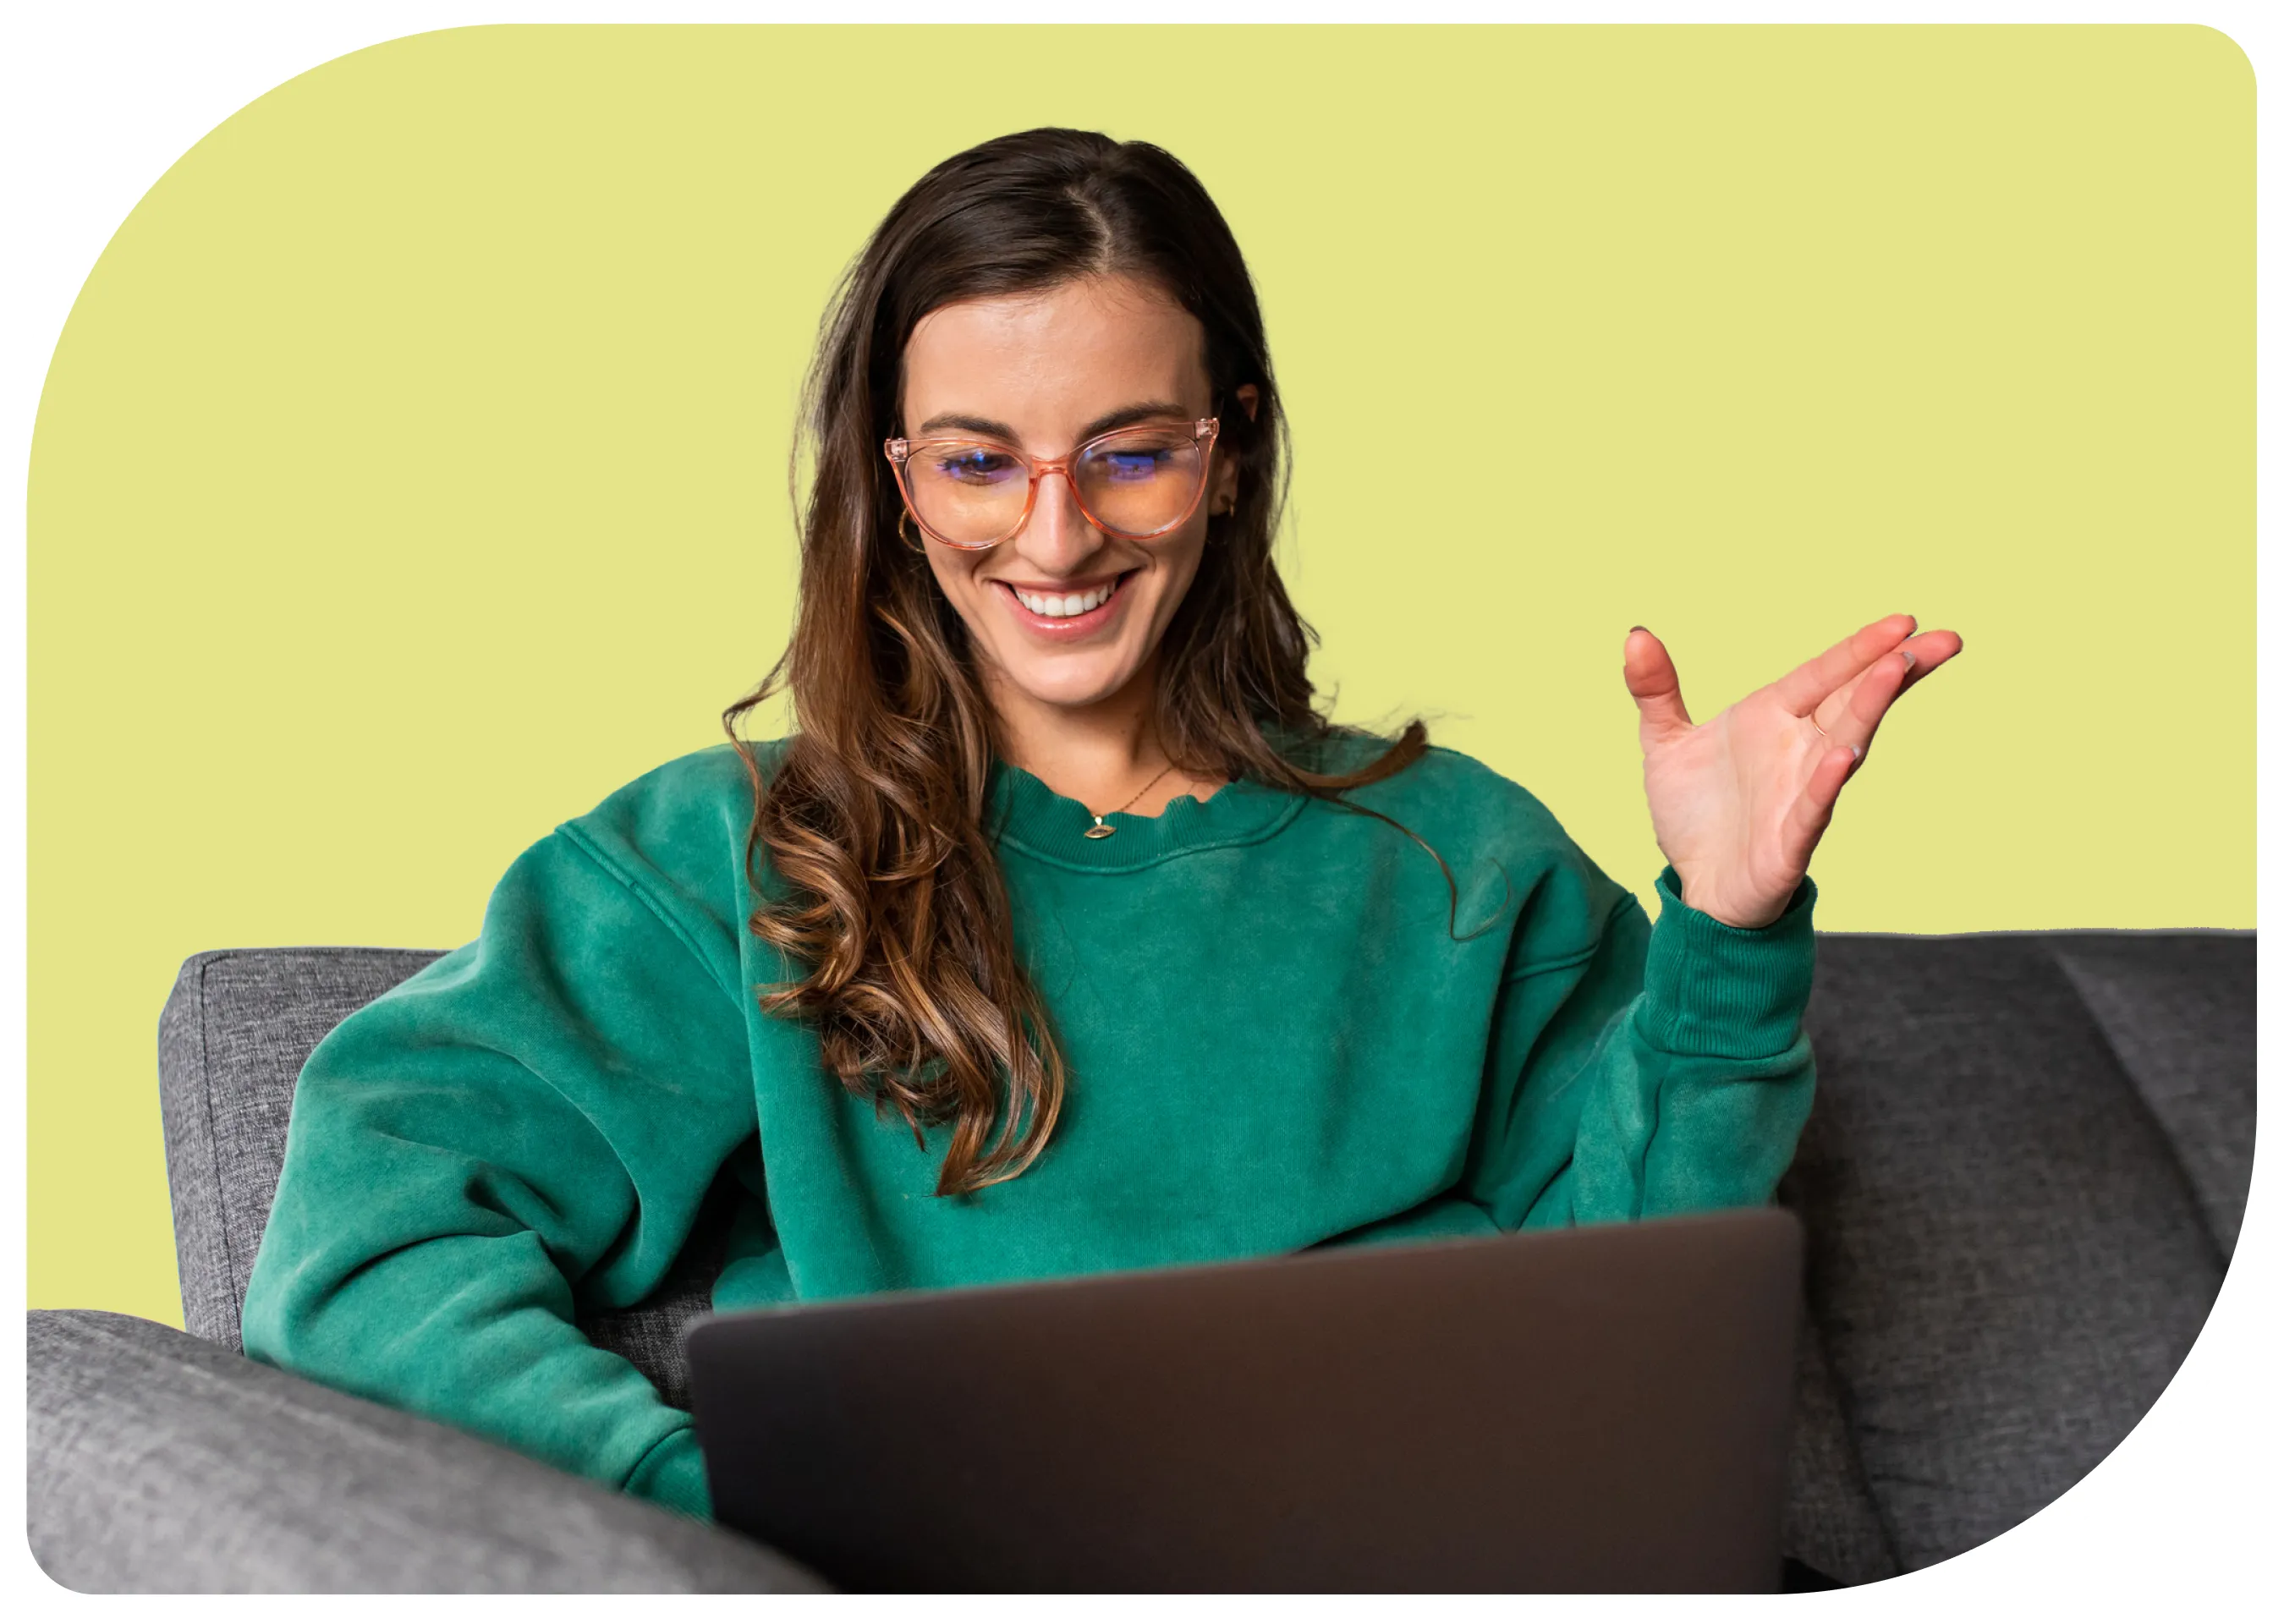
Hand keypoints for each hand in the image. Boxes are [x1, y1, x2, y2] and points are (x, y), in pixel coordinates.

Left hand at [1623, 613, 1963, 928]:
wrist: (1693, 886)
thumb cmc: (1695, 812)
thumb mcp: (1664, 744)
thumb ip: (1654, 690)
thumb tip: (1636, 634)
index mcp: (1772, 717)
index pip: (1823, 673)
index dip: (1859, 648)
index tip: (1905, 621)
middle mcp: (1797, 749)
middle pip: (1853, 700)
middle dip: (1896, 669)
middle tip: (1943, 639)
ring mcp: (1799, 794)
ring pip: (1844, 743)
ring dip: (1870, 707)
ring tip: (1897, 671)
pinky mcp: (1788, 842)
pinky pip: (1812, 809)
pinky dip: (1826, 782)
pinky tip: (1843, 756)